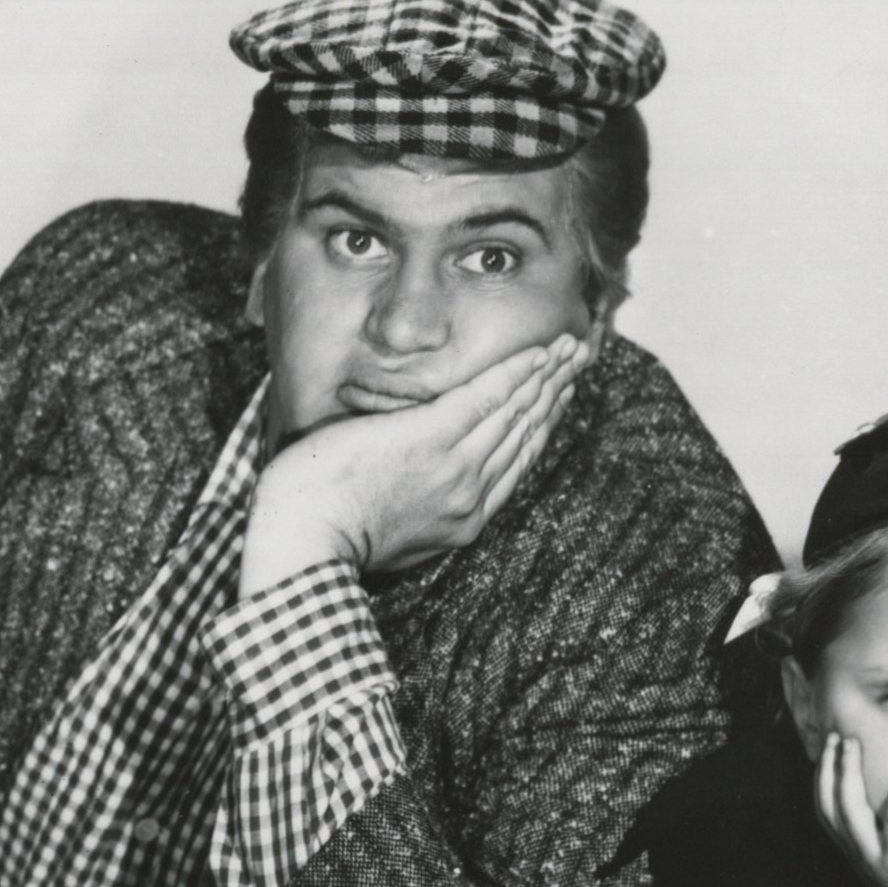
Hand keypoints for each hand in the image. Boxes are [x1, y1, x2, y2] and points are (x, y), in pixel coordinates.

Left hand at [243, 335, 582, 590]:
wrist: (307, 539)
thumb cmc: (327, 536)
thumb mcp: (390, 538)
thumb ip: (418, 511)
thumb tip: (418, 489)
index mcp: (461, 521)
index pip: (513, 463)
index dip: (542, 426)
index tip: (558, 399)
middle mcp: (469, 494)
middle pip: (523, 433)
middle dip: (556, 393)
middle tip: (579, 360)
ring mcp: (455, 466)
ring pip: (514, 412)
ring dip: (547, 374)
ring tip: (571, 347)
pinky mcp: (432, 438)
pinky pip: (487, 398)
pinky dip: (517, 373)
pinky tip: (538, 353)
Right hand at [812, 734, 887, 886]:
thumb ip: (887, 833)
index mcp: (856, 851)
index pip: (827, 810)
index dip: (823, 778)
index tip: (829, 748)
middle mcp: (859, 852)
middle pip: (831, 805)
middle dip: (829, 768)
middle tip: (836, 736)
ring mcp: (877, 856)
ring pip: (850, 810)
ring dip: (847, 774)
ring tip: (852, 744)